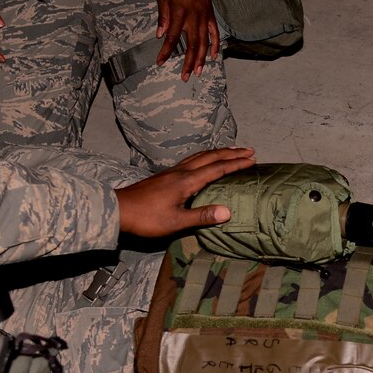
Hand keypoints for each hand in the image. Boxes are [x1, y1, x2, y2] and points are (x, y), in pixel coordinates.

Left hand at [115, 146, 256, 237]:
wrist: (119, 209)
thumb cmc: (147, 218)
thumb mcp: (176, 221)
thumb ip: (202, 216)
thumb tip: (228, 212)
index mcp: (187, 181)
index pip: (217, 169)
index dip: (236, 164)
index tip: (252, 160)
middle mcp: (181, 172)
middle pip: (210, 157)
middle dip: (231, 153)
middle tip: (249, 151)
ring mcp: (172, 172)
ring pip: (200, 156)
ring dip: (218, 152)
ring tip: (230, 151)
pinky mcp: (165, 175)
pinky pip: (191, 160)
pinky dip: (204, 156)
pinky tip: (203, 161)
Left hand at [155, 0, 218, 79]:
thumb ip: (163, 16)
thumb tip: (160, 34)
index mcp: (180, 13)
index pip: (172, 38)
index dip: (166, 52)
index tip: (160, 62)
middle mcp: (194, 17)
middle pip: (192, 46)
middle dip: (188, 63)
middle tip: (185, 77)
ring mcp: (204, 17)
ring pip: (204, 42)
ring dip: (202, 59)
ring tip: (199, 72)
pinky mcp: (211, 14)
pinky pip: (215, 32)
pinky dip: (215, 45)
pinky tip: (214, 56)